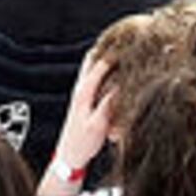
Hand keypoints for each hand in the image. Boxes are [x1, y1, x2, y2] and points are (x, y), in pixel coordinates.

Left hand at [45, 51, 116, 192]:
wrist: (68, 158)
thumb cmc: (81, 144)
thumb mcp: (98, 125)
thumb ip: (108, 104)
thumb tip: (121, 86)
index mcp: (83, 93)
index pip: (99, 65)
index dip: (114, 53)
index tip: (128, 43)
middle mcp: (81, 89)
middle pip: (93, 60)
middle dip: (107, 48)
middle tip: (123, 38)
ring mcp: (82, 94)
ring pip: (93, 68)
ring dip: (105, 58)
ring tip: (121, 48)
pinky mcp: (85, 101)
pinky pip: (96, 79)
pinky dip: (105, 71)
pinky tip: (116, 73)